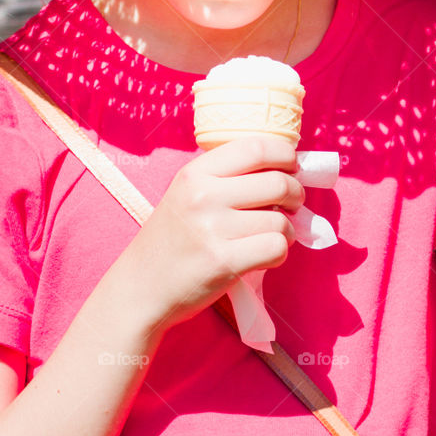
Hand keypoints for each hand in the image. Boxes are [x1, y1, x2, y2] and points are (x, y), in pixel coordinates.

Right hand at [115, 135, 304, 336]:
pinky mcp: (224, 262)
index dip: (285, 155)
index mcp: (194, 174)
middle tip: (292, 204)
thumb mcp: (185, 194)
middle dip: (296, 194)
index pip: (256, 147)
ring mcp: (213, 230)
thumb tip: (284, 169)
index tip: (291, 166)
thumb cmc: (170, 242)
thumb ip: (225, 178)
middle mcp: (203, 196)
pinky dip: (279, 253)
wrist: (140, 288)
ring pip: (281, 220)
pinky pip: (276, 248)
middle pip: (277, 182)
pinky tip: (264, 255)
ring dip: (286, 230)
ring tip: (270, 235)